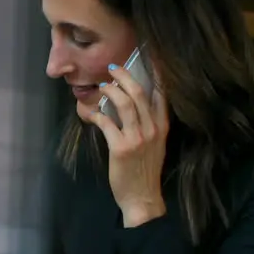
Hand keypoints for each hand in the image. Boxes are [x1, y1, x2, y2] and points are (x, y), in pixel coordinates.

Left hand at [77, 63, 169, 226]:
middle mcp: (153, 129)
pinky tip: (90, 113)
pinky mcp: (120, 147)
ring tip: (102, 87)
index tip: (151, 55)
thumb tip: (130, 102)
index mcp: (162, 126)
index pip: (163, 93)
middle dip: (124, 76)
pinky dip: (96, 114)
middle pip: (140, 93)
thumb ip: (148, 123)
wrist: (142, 197)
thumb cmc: (145, 170)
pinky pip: (106, 123)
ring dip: (110, 91)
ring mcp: (138, 138)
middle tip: (112, 68)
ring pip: (124, 104)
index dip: (157, 73)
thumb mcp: (155, 144)